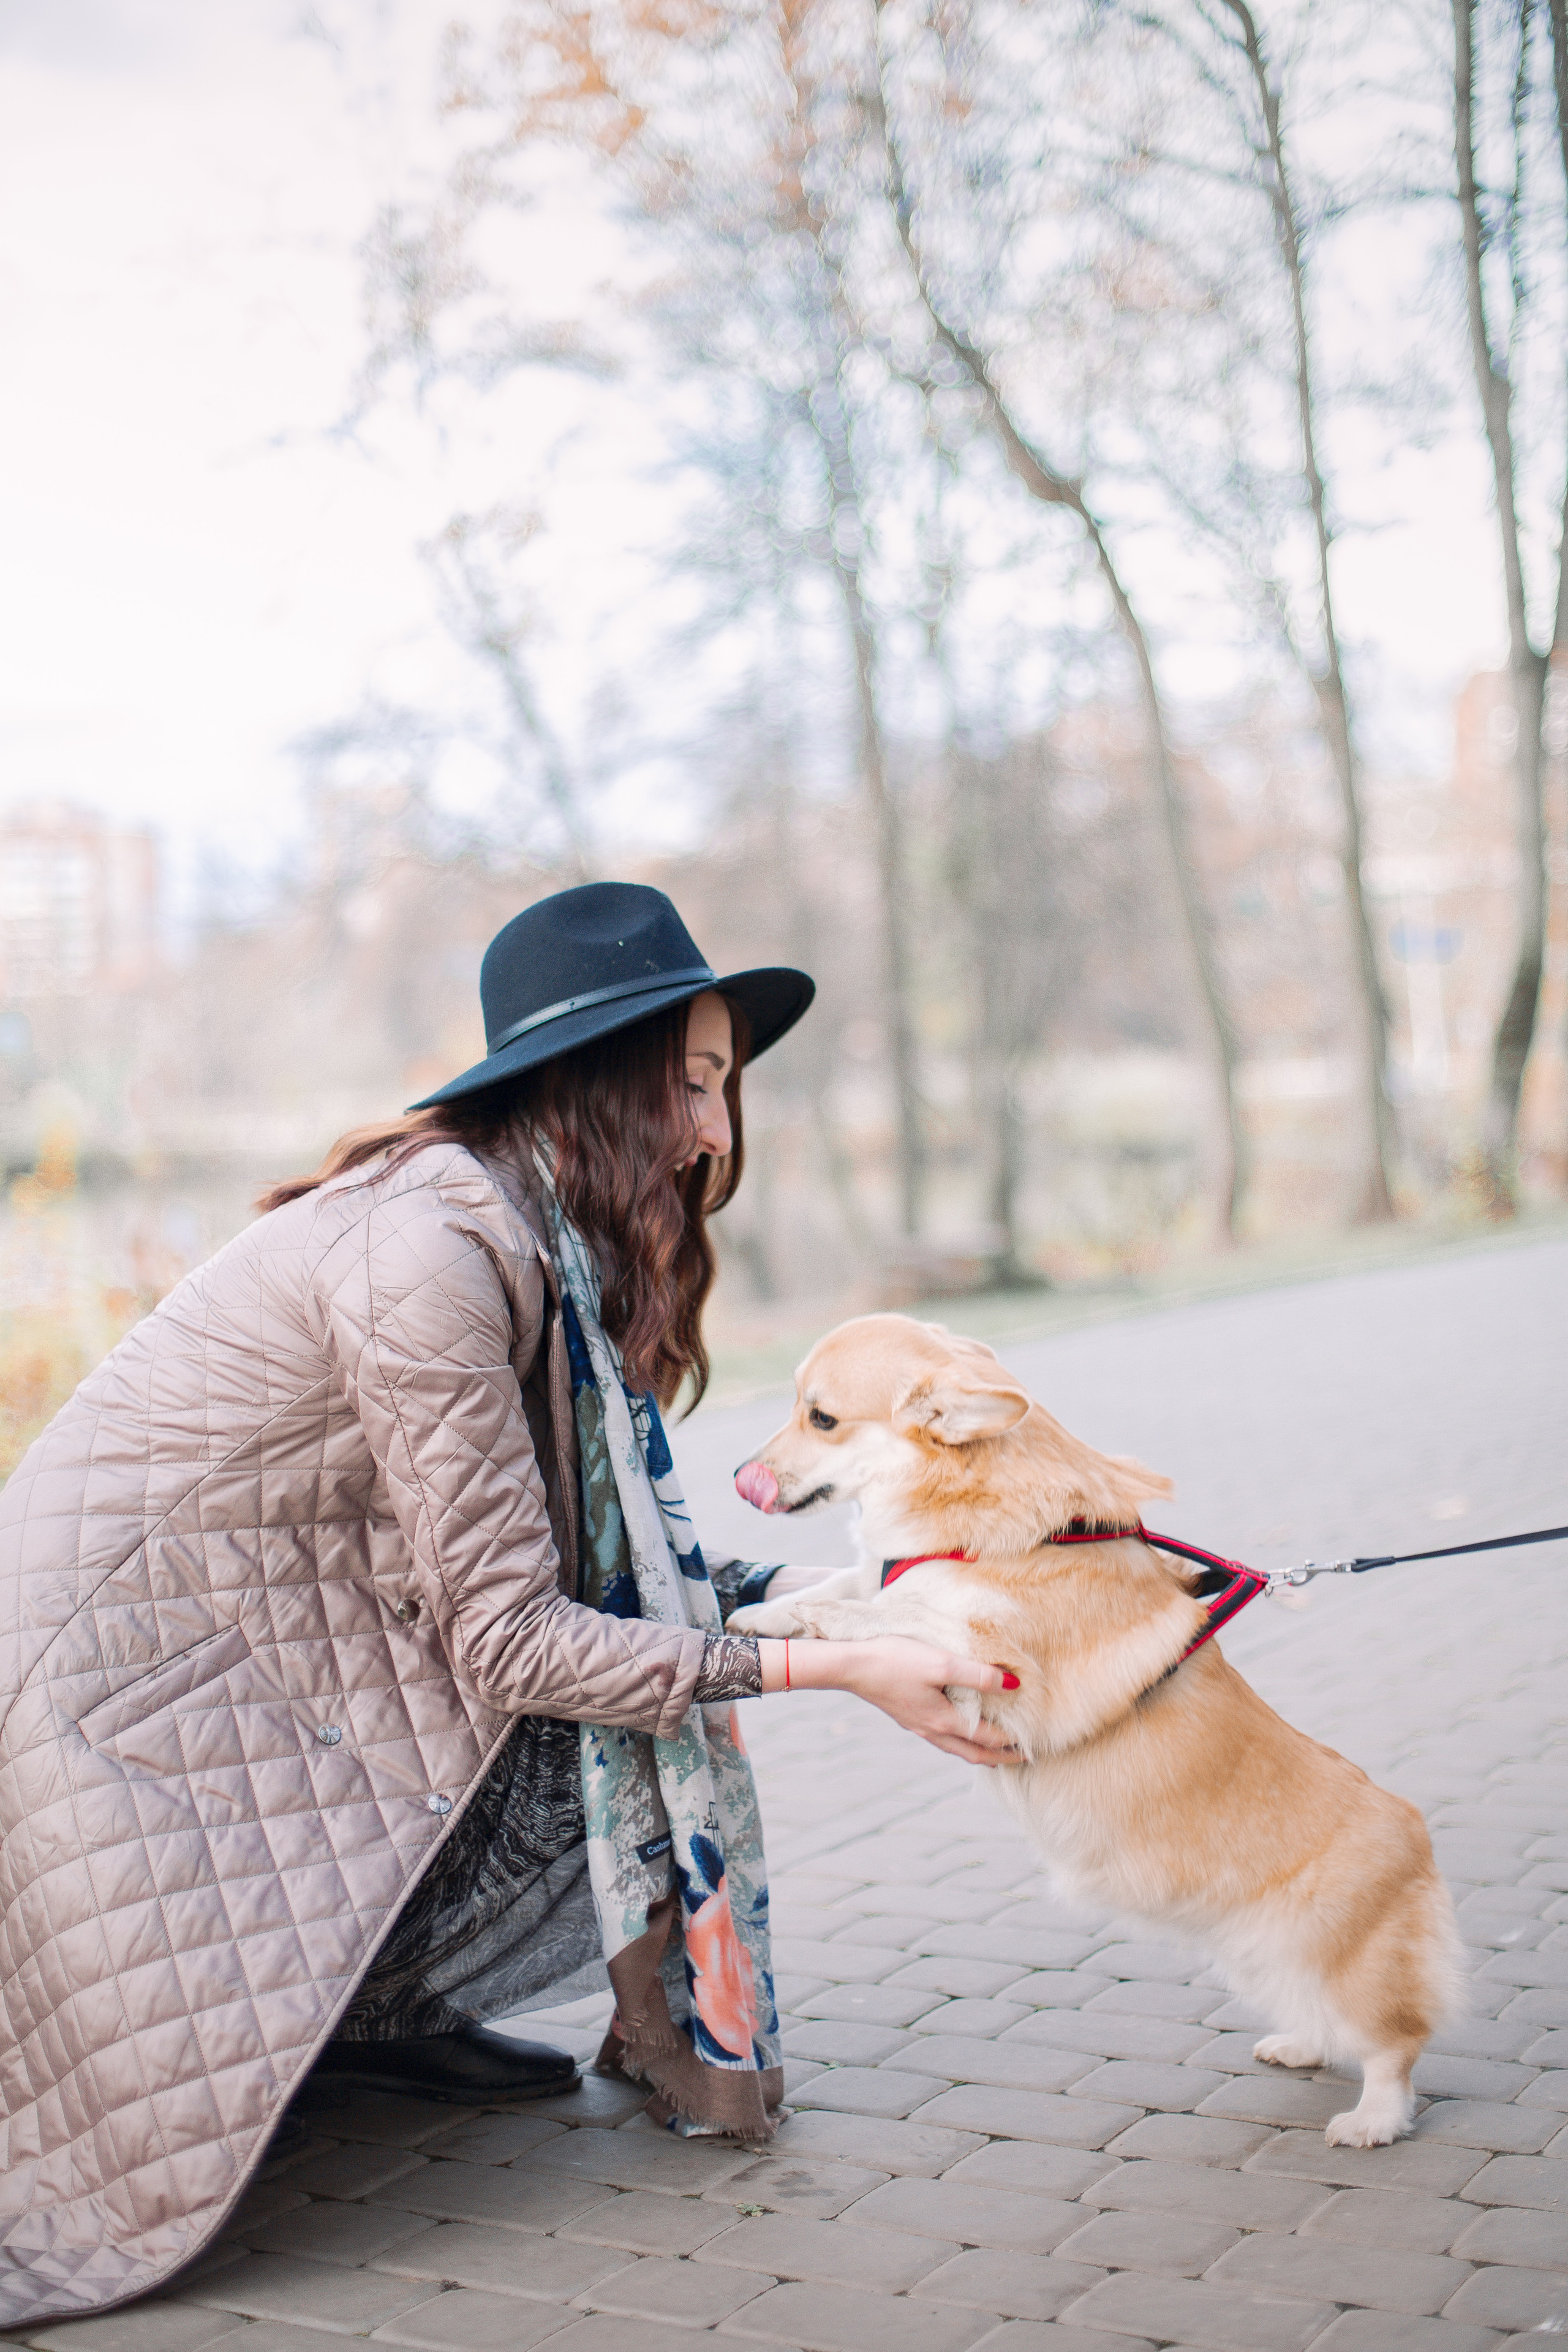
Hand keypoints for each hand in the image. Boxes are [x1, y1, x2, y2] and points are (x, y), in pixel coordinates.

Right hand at [760, 1635, 1021, 1767]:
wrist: (852, 1665)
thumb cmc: (896, 1661)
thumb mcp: (942, 1664)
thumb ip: (978, 1675)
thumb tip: (1013, 1686)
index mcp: (944, 1721)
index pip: (988, 1739)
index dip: (1013, 1742)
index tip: (1034, 1745)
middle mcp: (932, 1730)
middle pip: (974, 1754)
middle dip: (1000, 1757)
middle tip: (1023, 1758)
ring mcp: (918, 1725)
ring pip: (957, 1748)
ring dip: (980, 1751)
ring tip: (997, 1750)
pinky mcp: (907, 1715)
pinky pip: (942, 1736)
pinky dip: (961, 1740)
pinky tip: (959, 1728)